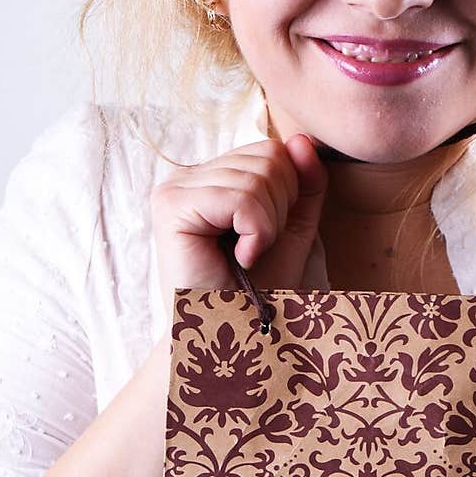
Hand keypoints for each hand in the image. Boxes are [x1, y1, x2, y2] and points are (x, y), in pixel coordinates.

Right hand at [150, 134, 328, 330]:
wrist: (232, 337)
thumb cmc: (258, 290)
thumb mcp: (294, 229)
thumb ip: (304, 184)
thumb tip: (303, 139)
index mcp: (214, 177)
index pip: (272, 151)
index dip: (289, 194)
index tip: (267, 237)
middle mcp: (189, 176)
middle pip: (268, 157)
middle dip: (280, 208)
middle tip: (256, 249)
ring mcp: (175, 188)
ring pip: (257, 177)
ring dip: (267, 226)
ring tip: (246, 256)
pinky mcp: (171, 207)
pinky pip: (239, 197)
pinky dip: (255, 231)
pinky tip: (240, 257)